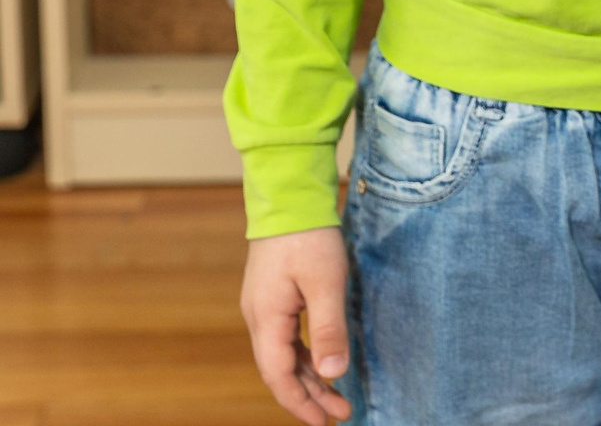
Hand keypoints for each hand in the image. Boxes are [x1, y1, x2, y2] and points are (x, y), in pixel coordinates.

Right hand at [241, 227, 353, 423]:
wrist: (289, 198)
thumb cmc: (309, 237)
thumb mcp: (326, 282)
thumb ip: (329, 329)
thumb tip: (334, 373)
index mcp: (266, 320)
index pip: (279, 376)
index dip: (300, 402)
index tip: (324, 422)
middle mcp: (259, 319)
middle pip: (282, 370)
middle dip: (310, 395)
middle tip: (340, 414)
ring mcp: (265, 308)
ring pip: (285, 355)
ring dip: (310, 377)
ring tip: (336, 396)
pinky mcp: (274, 297)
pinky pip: (288, 338)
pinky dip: (306, 356)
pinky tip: (323, 363)